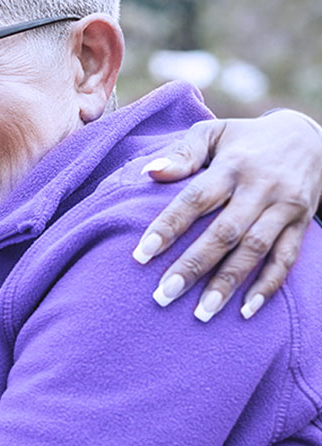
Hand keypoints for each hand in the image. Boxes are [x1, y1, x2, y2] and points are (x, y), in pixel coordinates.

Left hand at [133, 110, 321, 320]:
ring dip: (228, 283)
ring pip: (255, 250)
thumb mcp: (214, 133)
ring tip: (202, 312)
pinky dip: (268, 286)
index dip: (168, 227)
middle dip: (194, 265)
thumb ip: (182, 153)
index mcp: (232, 165)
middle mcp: (260, 188)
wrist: (310, 138)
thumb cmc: (246, 139)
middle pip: (224, 232)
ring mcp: (284, 207)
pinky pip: (287, 259)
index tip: (140, 255)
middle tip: (164, 294)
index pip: (195, 199)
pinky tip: (246, 310)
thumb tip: (149, 172)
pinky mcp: (301, 224)